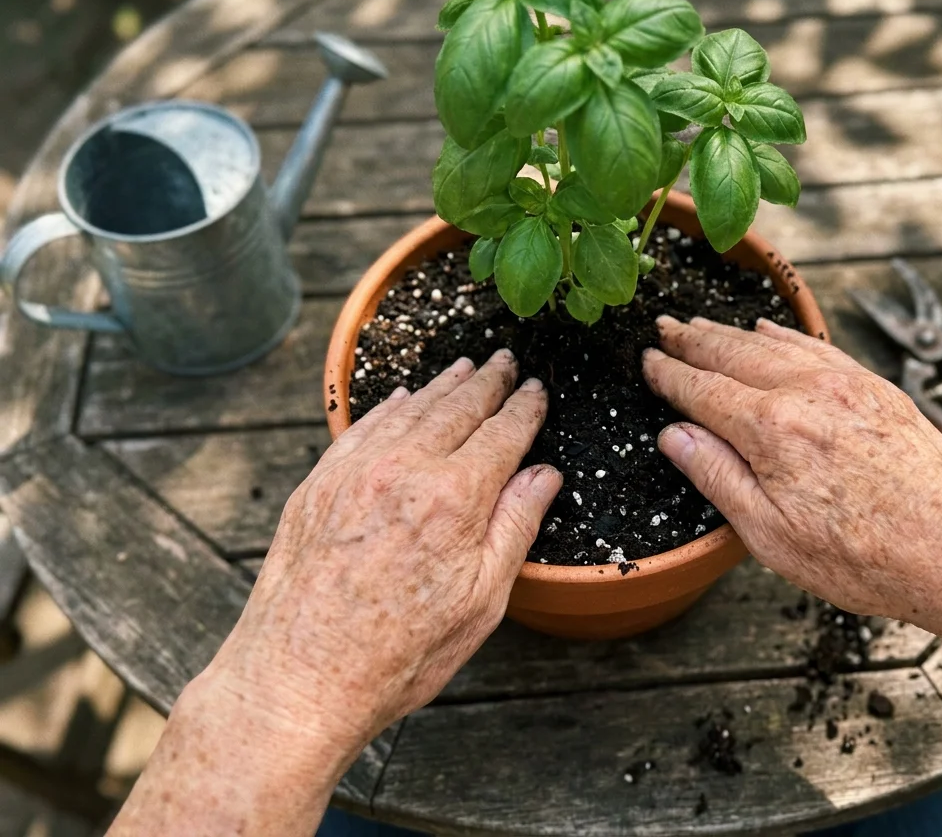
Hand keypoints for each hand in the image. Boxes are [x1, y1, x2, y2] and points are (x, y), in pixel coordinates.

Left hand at [194, 351, 559, 765]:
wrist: (299, 678)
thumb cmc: (398, 655)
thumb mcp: (481, 602)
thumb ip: (515, 526)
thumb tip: (543, 474)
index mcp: (454, 498)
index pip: (502, 434)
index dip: (524, 409)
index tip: (537, 391)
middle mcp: (403, 469)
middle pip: (456, 408)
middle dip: (487, 382)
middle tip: (504, 361)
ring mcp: (355, 472)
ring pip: (409, 409)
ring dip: (442, 386)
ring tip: (464, 369)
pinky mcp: (318, 484)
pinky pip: (363, 426)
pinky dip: (390, 405)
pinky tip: (403, 397)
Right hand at [643, 316, 941, 624]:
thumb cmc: (865, 556)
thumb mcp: (770, 534)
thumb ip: (718, 476)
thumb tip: (675, 435)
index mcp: (771, 430)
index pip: (702, 390)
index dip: (670, 374)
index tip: (647, 361)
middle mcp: (806, 392)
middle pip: (733, 354)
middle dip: (693, 340)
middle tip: (664, 327)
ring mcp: (845, 384)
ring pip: (773, 343)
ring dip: (731, 332)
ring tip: (702, 325)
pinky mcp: (876, 388)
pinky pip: (816, 346)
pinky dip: (783, 334)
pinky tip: (769, 330)